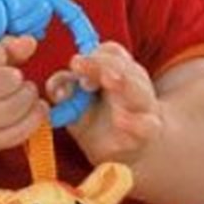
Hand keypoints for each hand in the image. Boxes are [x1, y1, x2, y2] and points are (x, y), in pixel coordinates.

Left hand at [47, 41, 162, 163]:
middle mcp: (135, 83)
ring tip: (108, 79)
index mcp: (118, 70)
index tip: (75, 65)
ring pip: (139, 91)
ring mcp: (144, 107)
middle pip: (124, 67)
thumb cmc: (97, 120)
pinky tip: (120, 120)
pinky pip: (144, 125)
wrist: (125, 150)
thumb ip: (64, 90)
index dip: (94, 55)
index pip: (111, 53)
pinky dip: (133, 122)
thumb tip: (58, 90)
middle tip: (81, 65)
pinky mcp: (146, 132)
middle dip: (104, 65)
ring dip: (123, 83)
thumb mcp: (75, 103)